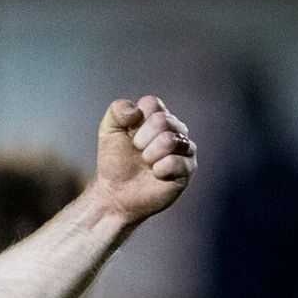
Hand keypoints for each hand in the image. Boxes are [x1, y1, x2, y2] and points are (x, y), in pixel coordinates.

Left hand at [94, 96, 195, 224]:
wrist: (116, 194)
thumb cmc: (115, 162)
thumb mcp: (108, 132)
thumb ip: (118, 110)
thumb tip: (136, 111)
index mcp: (157, 117)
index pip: (152, 103)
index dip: (135, 121)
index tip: (129, 135)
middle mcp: (175, 130)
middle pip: (163, 120)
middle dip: (141, 139)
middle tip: (137, 152)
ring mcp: (184, 149)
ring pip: (171, 140)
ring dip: (150, 155)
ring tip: (146, 163)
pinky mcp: (188, 169)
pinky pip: (175, 162)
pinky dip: (159, 170)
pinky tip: (156, 174)